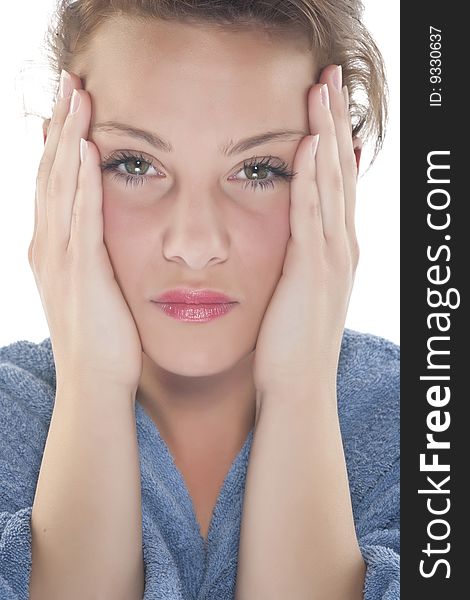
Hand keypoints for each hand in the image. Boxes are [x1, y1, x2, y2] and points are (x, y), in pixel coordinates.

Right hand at [29, 71, 142, 392]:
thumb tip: (105, 236)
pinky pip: (82, 217)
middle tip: (69, 82)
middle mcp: (49, 247)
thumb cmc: (103, 340)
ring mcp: (61, 258)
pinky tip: (88, 149)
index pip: (54, 184)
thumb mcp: (94, 290)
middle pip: (51, 173)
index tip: (71, 106)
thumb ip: (94, 257)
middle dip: (60, 125)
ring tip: (77, 96)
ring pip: (61, 185)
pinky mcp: (83, 272)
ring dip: (69, 137)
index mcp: (53, 249)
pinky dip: (83, 181)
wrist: (96, 383)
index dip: (60, 142)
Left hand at [253, 65, 359, 395]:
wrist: (296, 390)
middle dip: (333, 122)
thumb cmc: (288, 345)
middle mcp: (340, 247)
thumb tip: (284, 238)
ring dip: (326, 134)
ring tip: (321, 91)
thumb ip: (294, 260)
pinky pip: (313, 213)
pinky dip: (313, 177)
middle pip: (338, 172)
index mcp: (333, 251)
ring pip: (331, 184)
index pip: (333, 183)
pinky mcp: (313, 271)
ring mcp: (332, 258)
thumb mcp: (294, 293)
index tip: (319, 103)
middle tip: (328, 78)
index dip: (329, 140)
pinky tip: (308, 143)